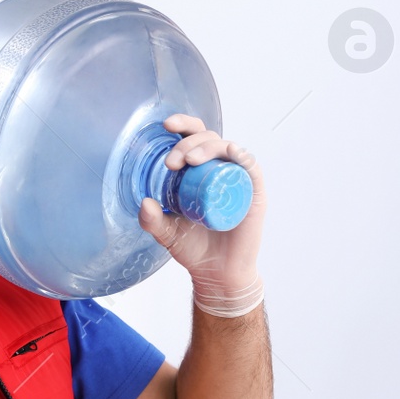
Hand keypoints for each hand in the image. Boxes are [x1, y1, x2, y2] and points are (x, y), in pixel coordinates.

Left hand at [138, 113, 266, 316]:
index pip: (194, 138)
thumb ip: (152, 220)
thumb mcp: (166, 232)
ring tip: (189, 161)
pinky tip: (231, 153)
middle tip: (172, 163)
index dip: (183, 125)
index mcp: (200, 171)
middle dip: (187, 143)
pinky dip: (242, 155)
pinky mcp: (254, 192)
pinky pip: (251, 167)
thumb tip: (145, 202)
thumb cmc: (195, 248)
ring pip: (227, 148)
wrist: (217, 273)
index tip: (165, 127)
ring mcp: (238, 179)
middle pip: (209, 139)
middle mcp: (220, 170)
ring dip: (208, 147)